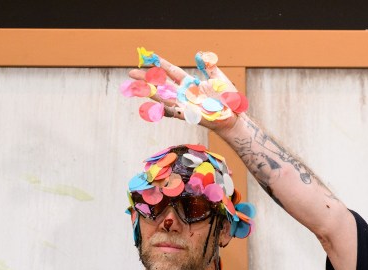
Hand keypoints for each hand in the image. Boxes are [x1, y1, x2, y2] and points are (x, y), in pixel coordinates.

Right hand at [123, 48, 247, 131]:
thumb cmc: (229, 100)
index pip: (172, 72)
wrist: (235, 117)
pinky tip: (154, 104)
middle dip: (147, 79)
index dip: (161, 65)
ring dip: (150, 92)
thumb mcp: (219, 79)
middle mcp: (185, 93)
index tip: (150, 57)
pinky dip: (164, 108)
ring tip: (135, 87)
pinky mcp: (189, 115)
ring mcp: (186, 104)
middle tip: (131, 73)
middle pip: (162, 84)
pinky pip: (174, 111)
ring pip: (164, 97)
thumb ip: (210, 67)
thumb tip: (202, 55)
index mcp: (191, 84)